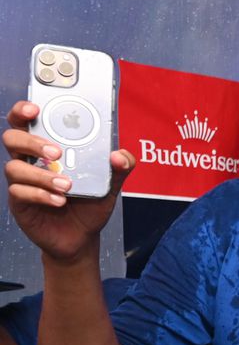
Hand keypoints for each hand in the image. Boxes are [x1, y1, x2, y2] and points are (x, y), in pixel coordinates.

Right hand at [3, 101, 134, 262]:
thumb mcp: (110, 184)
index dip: (23, 110)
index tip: (35, 108)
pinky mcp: (20, 202)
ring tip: (67, 185)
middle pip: (13, 138)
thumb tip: (119, 156)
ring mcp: (22, 181)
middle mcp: (29, 160)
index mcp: (46, 148)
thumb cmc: (90, 202)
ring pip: (14, 167)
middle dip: (32, 142)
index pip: (26, 121)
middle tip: (57, 153)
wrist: (82, 236)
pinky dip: (41, 195)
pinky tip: (59, 201)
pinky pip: (19, 192)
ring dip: (42, 175)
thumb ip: (120, 168)